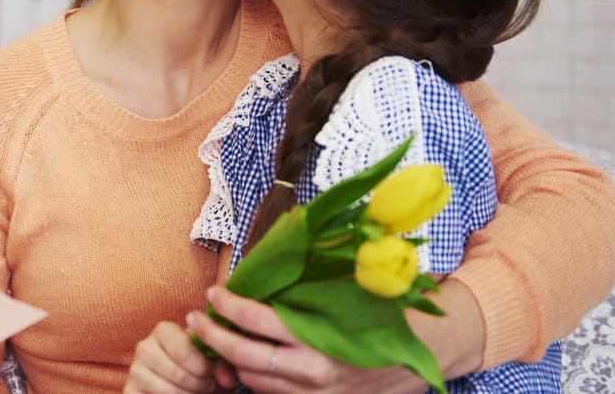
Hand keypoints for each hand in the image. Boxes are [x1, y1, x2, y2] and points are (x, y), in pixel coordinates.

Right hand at [124, 320, 218, 392]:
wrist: (182, 381)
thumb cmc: (198, 366)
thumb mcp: (210, 358)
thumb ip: (221, 362)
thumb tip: (227, 376)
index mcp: (163, 330)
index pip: (184, 351)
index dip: (206, 367)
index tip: (214, 373)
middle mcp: (144, 348)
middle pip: (180, 375)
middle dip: (201, 384)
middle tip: (208, 385)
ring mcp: (135, 371)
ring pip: (171, 392)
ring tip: (197, 390)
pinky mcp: (130, 391)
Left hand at [190, 286, 428, 393]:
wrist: (418, 355)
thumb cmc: (380, 313)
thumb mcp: (349, 287)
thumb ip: (313, 272)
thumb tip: (286, 234)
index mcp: (319, 338)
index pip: (257, 321)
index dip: (229, 306)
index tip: (215, 292)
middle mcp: (312, 373)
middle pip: (244, 358)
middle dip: (214, 337)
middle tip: (196, 319)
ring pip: (254, 381)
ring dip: (231, 360)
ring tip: (214, 336)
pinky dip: (254, 377)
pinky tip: (244, 360)